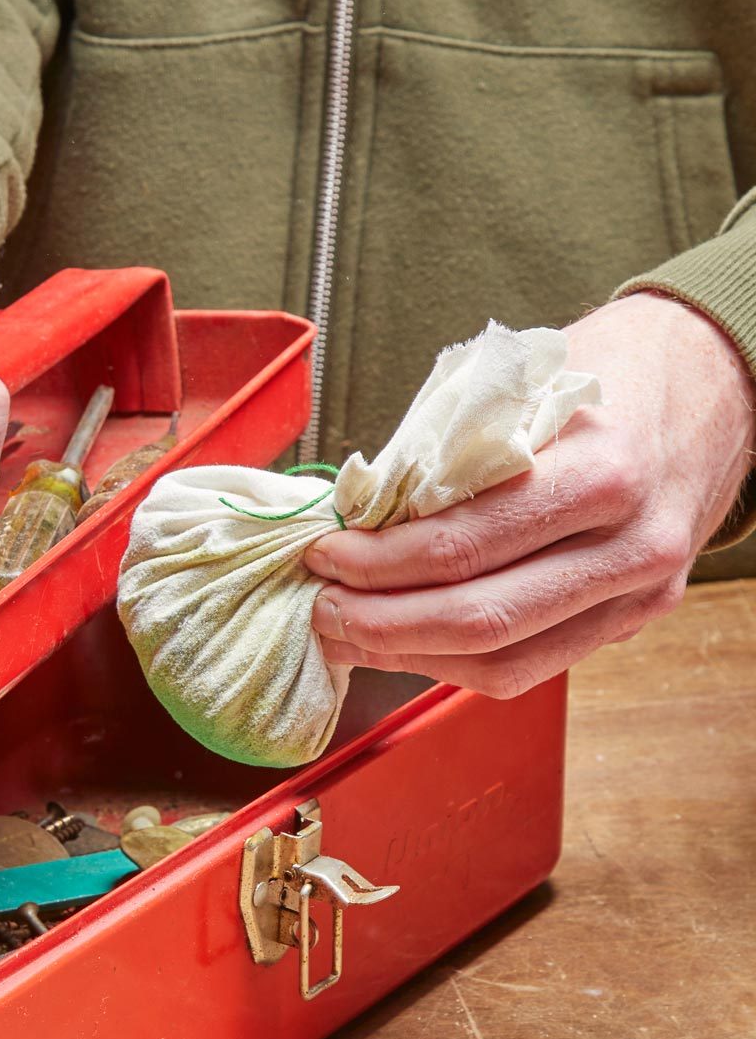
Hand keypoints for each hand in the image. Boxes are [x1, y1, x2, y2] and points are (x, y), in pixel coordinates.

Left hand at [304, 293, 754, 696]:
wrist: (716, 383)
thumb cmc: (607, 372)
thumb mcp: (521, 385)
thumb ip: (441, 454)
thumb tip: (352, 514)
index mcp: (602, 470)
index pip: (463, 543)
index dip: (376, 561)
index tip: (323, 553)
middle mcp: (631, 542)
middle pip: (480, 618)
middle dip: (379, 621)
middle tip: (321, 606)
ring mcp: (640, 591)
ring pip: (504, 660)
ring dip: (407, 655)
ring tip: (348, 631)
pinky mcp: (634, 618)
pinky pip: (532, 666)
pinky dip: (455, 664)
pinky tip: (405, 641)